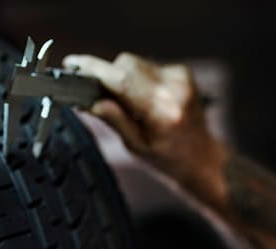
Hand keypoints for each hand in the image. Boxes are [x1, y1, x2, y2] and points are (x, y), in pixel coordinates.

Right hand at [63, 52, 226, 206]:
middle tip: (107, 99)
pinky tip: (147, 100)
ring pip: (136, 63)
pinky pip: (148, 66)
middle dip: (110, 77)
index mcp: (162, 112)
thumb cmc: (170, 159)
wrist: (202, 158)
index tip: (74, 65)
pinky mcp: (183, 73)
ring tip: (134, 106)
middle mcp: (174, 90)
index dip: (93, 69)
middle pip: (126, 64)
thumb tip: (90, 100)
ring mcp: (181, 79)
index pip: (121, 80)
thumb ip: (114, 120)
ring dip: (125, 79)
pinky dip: (140, 79)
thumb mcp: (136, 147)